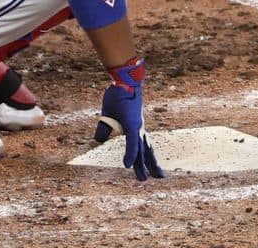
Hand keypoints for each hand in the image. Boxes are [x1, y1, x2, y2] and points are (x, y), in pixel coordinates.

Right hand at [93, 56, 163, 180]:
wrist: (123, 79)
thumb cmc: (117, 94)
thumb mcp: (107, 116)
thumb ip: (103, 130)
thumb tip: (98, 142)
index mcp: (134, 127)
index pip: (141, 146)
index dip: (143, 157)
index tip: (148, 168)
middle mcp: (138, 128)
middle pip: (146, 150)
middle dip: (152, 165)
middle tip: (159, 178)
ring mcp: (136, 127)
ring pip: (142, 150)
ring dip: (145, 165)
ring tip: (150, 178)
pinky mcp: (131, 124)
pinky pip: (131, 143)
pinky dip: (130, 154)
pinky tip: (127, 165)